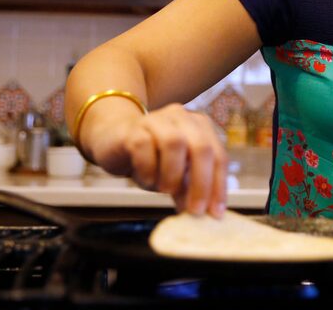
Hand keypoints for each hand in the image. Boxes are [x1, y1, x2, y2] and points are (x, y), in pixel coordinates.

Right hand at [108, 104, 227, 216]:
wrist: (113, 140)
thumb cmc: (151, 158)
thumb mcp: (174, 176)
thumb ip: (189, 190)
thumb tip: (203, 214)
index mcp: (200, 127)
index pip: (218, 156)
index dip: (219, 186)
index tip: (215, 214)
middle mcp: (183, 118)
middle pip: (201, 148)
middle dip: (202, 183)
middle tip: (195, 211)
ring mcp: (158, 120)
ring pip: (174, 143)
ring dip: (173, 174)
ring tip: (166, 190)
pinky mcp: (134, 128)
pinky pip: (144, 146)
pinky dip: (148, 168)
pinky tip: (147, 179)